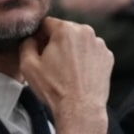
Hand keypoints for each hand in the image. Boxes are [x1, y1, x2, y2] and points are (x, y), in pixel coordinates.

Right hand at [19, 18, 112, 133]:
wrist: (80, 110)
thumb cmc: (54, 89)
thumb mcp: (28, 66)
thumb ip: (26, 44)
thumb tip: (30, 38)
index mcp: (66, 29)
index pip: (46, 23)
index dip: (39, 36)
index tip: (37, 49)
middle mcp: (86, 32)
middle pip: (65, 31)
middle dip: (56, 42)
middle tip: (51, 62)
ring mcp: (100, 45)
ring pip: (79, 41)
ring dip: (72, 50)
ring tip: (66, 71)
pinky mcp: (108, 57)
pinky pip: (92, 52)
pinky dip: (85, 59)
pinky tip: (78, 74)